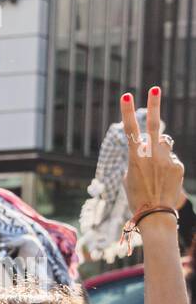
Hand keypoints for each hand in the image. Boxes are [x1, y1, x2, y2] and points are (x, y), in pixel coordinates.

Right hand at [121, 88, 185, 218]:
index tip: (127, 95)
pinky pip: (171, 158)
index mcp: (135, 158)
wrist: (156, 215)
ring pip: (164, 145)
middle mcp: (152, 155)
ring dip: (159, 151)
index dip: (128, 111)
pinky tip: (163, 180)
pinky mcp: (178, 165)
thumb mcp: (128, 178)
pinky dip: (166, 166)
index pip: (130, 130)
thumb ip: (136, 159)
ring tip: (155, 170)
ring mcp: (167, 159)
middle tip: (155, 88)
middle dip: (154, 105)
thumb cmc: (136, 198)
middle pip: (155, 125)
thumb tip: (146, 149)